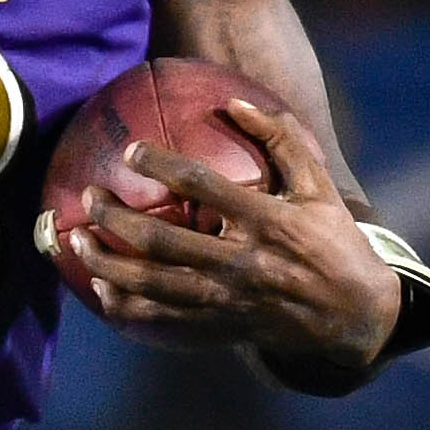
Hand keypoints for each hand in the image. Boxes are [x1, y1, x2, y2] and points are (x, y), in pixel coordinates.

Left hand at [60, 94, 399, 372]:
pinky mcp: (220, 328)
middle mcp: (241, 263)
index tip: (131, 151)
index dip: (162, 166)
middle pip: (162, 240)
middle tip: (89, 197)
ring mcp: (227, 300)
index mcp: (266, 222)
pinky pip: (162, 320)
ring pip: (153, 284)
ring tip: (77, 241)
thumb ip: (283, 140)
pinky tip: (100, 289)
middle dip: (116, 218)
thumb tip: (236, 101)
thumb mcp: (319, 187)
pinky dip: (126, 306)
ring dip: (108, 263)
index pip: (203, 187)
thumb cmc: (333, 241)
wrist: (353, 315)